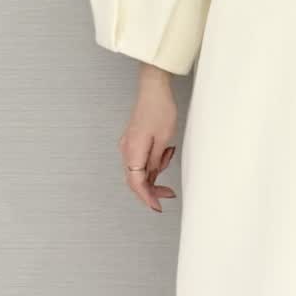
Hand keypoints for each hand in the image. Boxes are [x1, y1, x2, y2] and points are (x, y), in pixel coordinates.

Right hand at [119, 69, 178, 211]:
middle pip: (136, 179)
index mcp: (132, 151)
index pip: (136, 183)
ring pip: (139, 170)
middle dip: (152, 190)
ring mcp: (128, 145)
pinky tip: (164, 156)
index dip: (146, 197)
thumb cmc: (159, 109)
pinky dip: (153, 164)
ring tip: (169, 167)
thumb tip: (152, 177)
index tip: (157, 207)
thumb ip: (156, 162)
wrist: (153, 88)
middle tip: (168, 195)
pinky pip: (141, 160)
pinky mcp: (134, 140)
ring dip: (154, 175)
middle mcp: (126, 149)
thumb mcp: (164, 140)